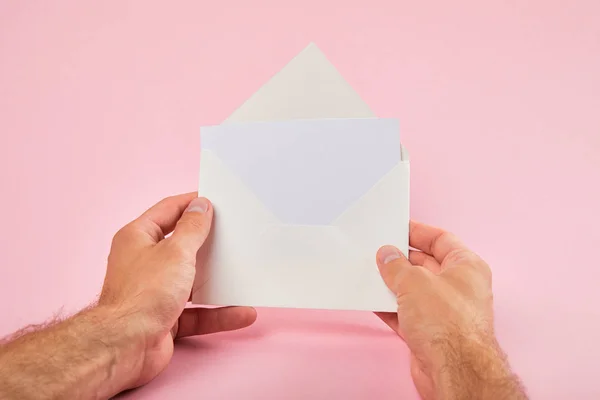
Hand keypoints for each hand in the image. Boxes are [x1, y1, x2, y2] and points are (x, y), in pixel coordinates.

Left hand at [99, 193, 256, 388]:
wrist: (126, 346)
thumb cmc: (144, 293)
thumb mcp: (176, 252)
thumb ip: (192, 228)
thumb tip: (201, 205)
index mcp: (137, 238)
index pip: (168, 210)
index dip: (192, 203)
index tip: (215, 200)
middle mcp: (143, 262)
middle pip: (181, 246)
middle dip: (208, 243)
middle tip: (233, 233)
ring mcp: (153, 292)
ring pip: (192, 282)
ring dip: (217, 282)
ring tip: (242, 273)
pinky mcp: (164, 319)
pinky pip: (197, 313)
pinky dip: (218, 314)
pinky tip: (242, 313)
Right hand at [376, 221, 525, 399]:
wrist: (452, 370)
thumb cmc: (449, 324)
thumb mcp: (415, 282)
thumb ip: (396, 266)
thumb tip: (386, 255)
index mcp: (467, 267)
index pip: (441, 240)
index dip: (418, 232)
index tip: (397, 227)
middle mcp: (459, 288)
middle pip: (425, 265)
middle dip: (400, 260)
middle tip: (378, 252)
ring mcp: (445, 311)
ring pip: (414, 290)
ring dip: (392, 284)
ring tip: (370, 274)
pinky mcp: (431, 333)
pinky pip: (406, 313)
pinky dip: (390, 307)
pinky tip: (373, 300)